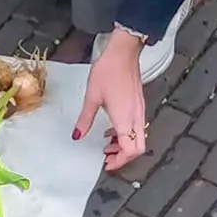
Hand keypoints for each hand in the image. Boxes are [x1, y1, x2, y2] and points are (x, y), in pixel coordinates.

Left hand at [74, 33, 148, 172]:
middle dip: (123, 157)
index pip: (129, 150)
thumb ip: (85, 119)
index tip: (106, 164)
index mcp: (125, 119)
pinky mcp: (139, 104)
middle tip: (107, 158)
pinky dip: (126, 133)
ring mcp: (139, 110)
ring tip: (107, 144)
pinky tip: (112, 128)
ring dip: (124, 145)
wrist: (123, 53)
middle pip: (138, 148)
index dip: (119, 161)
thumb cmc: (108, 71)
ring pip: (138, 138)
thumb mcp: (91, 97)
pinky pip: (136, 126)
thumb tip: (77, 135)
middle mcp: (136, 117)